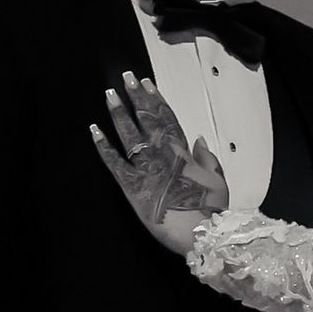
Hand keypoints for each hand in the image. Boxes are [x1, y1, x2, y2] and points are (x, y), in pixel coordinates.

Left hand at [91, 75, 228, 249]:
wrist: (201, 234)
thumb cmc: (211, 211)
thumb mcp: (218, 182)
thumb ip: (207, 159)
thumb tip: (198, 139)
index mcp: (183, 154)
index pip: (168, 120)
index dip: (156, 100)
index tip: (148, 84)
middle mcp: (163, 156)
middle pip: (148, 121)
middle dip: (137, 98)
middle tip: (126, 78)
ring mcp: (147, 170)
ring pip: (131, 136)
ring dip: (120, 114)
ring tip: (110, 95)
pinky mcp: (133, 187)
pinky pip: (115, 163)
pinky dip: (104, 147)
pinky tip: (94, 130)